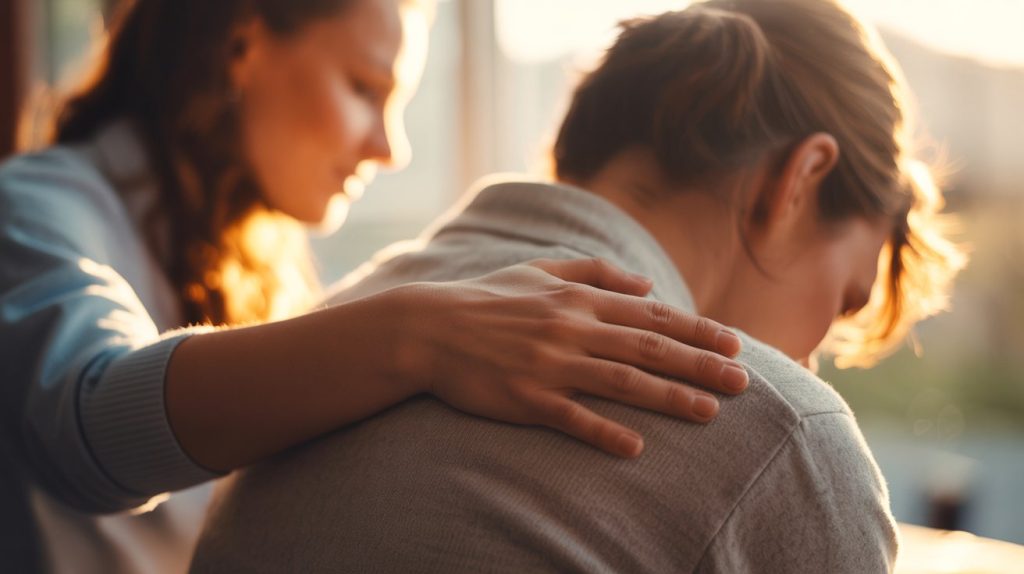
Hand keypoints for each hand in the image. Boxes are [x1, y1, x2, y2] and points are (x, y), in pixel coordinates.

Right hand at [393, 258, 748, 458]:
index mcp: (578, 298)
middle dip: (701, 365)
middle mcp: (572, 328)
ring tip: (710, 412)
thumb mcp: (540, 269)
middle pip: (650, 348)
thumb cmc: (488, 298)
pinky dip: (604, 431)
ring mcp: (550, 364)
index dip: (697, 330)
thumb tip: (646, 284)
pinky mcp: (526, 398)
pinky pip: (572, 417)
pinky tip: (636, 447)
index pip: (652, 315)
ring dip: (669, 397)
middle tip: (743, 383)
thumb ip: (596, 271)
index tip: (735, 345)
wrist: (428, 328)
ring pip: (622, 381)